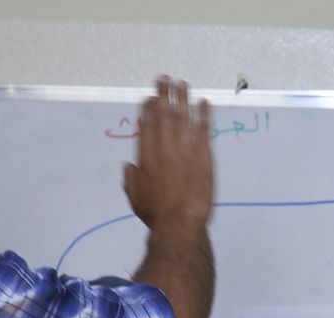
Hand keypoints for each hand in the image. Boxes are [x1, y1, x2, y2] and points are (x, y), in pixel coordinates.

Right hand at [122, 77, 214, 232]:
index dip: (148, 107)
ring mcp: (184, 149)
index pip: (146, 123)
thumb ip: (131, 178)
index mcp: (146, 154)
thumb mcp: (135, 196)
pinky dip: (204, 114)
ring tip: (182, 83)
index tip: (151, 97)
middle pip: (163, 113)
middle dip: (163, 94)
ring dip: (182, 97)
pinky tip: (205, 103)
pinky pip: (204, 129)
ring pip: (183, 116)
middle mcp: (163, 146)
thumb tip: (129, 166)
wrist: (180, 222)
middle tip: (165, 79)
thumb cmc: (156, 214)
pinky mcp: (203, 155)